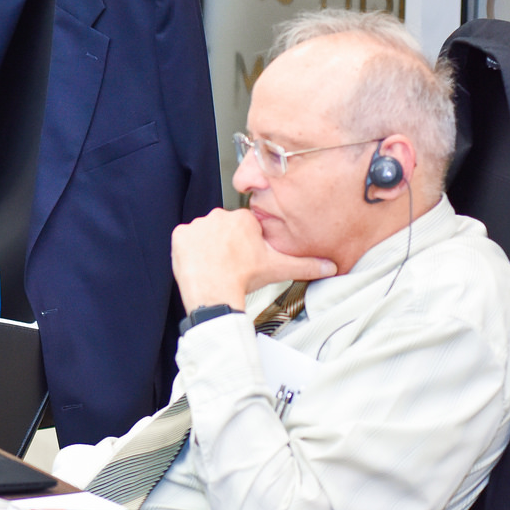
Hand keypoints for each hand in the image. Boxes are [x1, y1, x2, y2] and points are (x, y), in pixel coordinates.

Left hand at [170, 207, 335, 310]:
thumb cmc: (243, 279)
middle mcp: (220, 216)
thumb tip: (329, 266)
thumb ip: (306, 265)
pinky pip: (184, 240)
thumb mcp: (279, 268)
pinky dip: (189, 250)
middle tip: (231, 264)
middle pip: (223, 229)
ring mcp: (198, 225)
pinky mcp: (180, 235)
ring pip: (204, 234)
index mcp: (244, 219)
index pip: (244, 227)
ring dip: (208, 247)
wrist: (215, 293)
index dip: (245, 245)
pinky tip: (200, 263)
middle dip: (226, 244)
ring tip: (215, 265)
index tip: (245, 258)